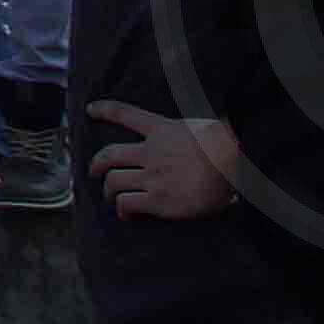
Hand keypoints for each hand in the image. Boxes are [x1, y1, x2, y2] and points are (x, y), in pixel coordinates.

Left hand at [88, 101, 239, 220]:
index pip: (126, 114)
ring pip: (114, 181)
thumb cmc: (229, 146)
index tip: (90, 109)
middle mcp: (151, 151)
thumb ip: (193, 133)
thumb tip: (211, 134)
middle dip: (97, 163)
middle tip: (93, 170)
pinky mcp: (158, 199)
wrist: (233, 162)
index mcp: (163, 130)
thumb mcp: (206, 128)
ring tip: (109, 196)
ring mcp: (152, 175)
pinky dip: (122, 209)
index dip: (105, 110)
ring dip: (108, 190)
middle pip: (110, 154)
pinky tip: (126, 214)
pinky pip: (128, 203)